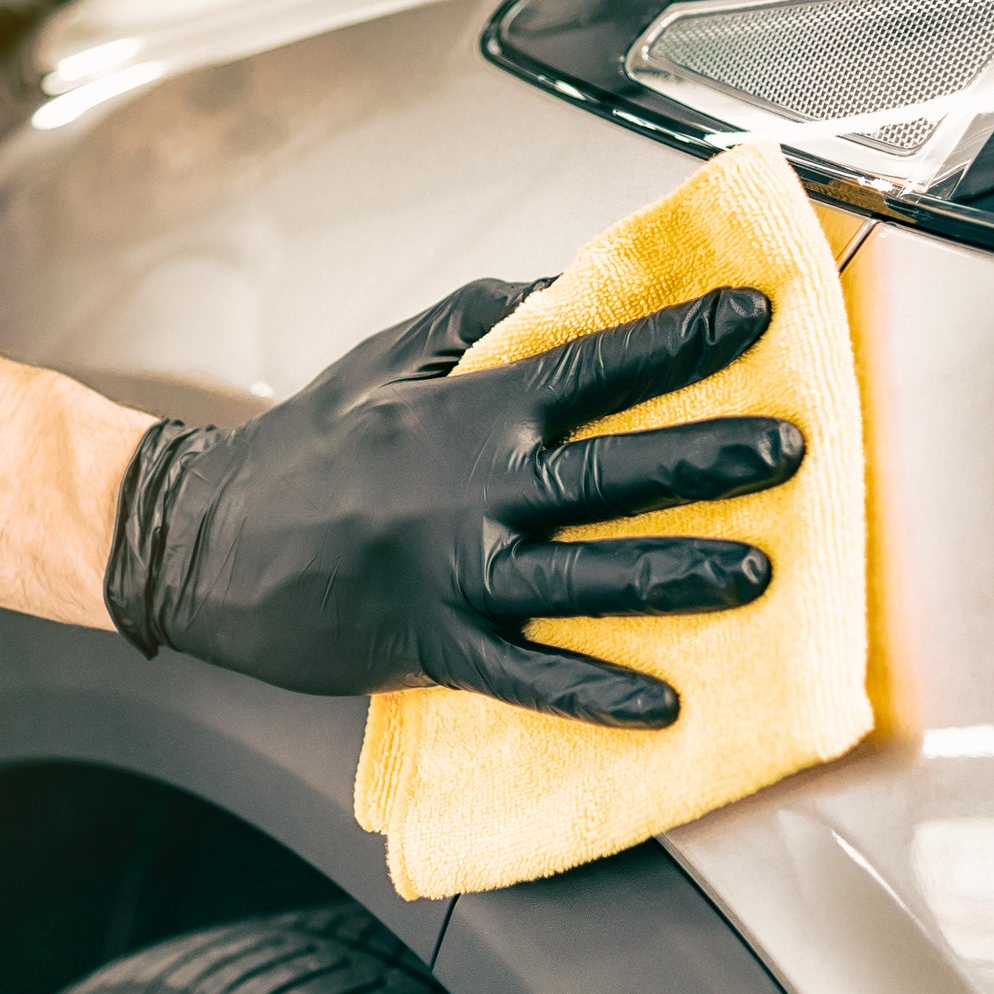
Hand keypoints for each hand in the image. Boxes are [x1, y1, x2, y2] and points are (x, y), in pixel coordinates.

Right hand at [103, 277, 804, 726]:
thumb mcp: (390, 356)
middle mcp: (471, 489)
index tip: (755, 316)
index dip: (679, 339)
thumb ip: (487, 319)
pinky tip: (662, 708)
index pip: (594, 363)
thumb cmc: (308, 446)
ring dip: (675, 573)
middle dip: (704, 456)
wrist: (205, 541)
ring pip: (584, 575)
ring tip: (756, 571)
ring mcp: (454, 573)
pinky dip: (593, 693)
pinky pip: (526, 676)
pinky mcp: (433, 647)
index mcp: (467, 410)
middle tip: (788, 448)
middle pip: (607, 471)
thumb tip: (576, 285)